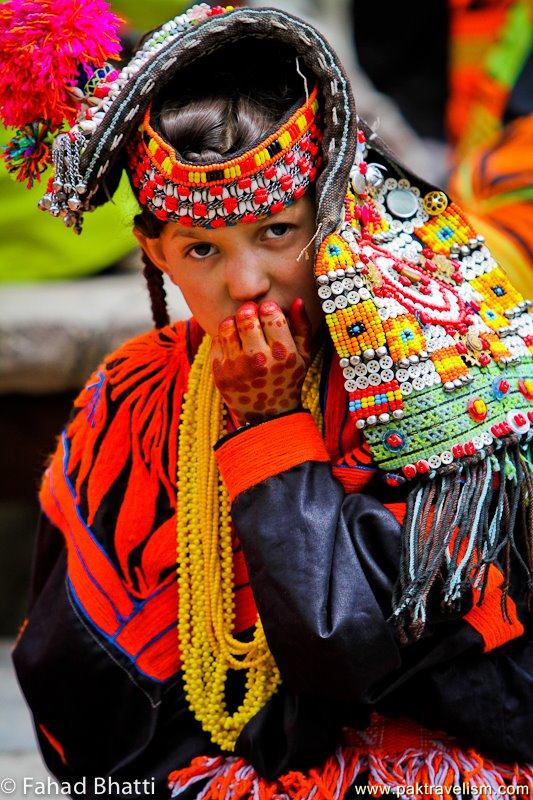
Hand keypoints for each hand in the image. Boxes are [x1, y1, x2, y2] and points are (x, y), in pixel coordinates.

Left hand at [210, 298, 311, 423]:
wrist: (267, 416)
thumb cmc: (288, 380)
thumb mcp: (304, 356)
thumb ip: (302, 326)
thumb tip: (296, 300)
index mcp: (283, 354)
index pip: (270, 313)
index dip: (269, 308)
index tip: (269, 313)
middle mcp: (258, 360)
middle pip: (246, 316)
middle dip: (249, 310)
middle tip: (252, 315)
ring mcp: (236, 367)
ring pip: (227, 325)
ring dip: (234, 321)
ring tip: (242, 328)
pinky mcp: (219, 373)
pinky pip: (216, 340)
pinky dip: (225, 338)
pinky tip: (235, 345)